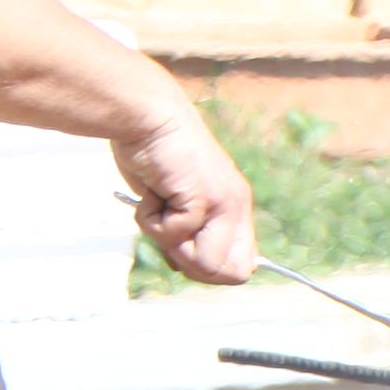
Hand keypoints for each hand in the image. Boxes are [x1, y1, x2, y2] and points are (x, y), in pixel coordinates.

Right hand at [116, 111, 257, 288]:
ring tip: (160, 200)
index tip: (182, 250)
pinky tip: (153, 189)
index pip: (243, 266)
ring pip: (201, 262)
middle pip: (229, 273)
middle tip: (170, 226)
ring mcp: (223, 203)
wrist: (146, 115)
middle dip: (191, 263)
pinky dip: (150, 219)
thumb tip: (184, 268)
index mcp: (235, 206)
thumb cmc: (154, 155)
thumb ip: (188, 232)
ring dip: (166, 239)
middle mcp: (236, 206)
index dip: (211, 271)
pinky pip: (174, 236)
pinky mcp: (202, 198)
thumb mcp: (176, 201)